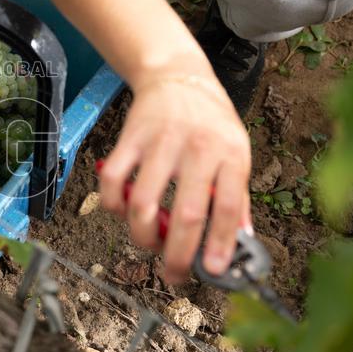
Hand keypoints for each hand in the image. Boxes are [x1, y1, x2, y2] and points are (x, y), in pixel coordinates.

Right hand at [98, 75, 251, 283]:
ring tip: (149, 243)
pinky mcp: (129, 138)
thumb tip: (240, 242)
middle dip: (179, 255)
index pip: (228, 207)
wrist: (176, 75)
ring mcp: (160, 143)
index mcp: (231, 154)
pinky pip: (113, 182)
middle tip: (175, 276)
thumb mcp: (236, 150)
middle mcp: (198, 148)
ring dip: (143, 235)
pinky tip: (122, 212)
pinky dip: (113, 205)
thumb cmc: (210, 120)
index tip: (214, 271)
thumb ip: (236, 195)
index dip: (222, 244)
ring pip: (144, 204)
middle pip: (187, 214)